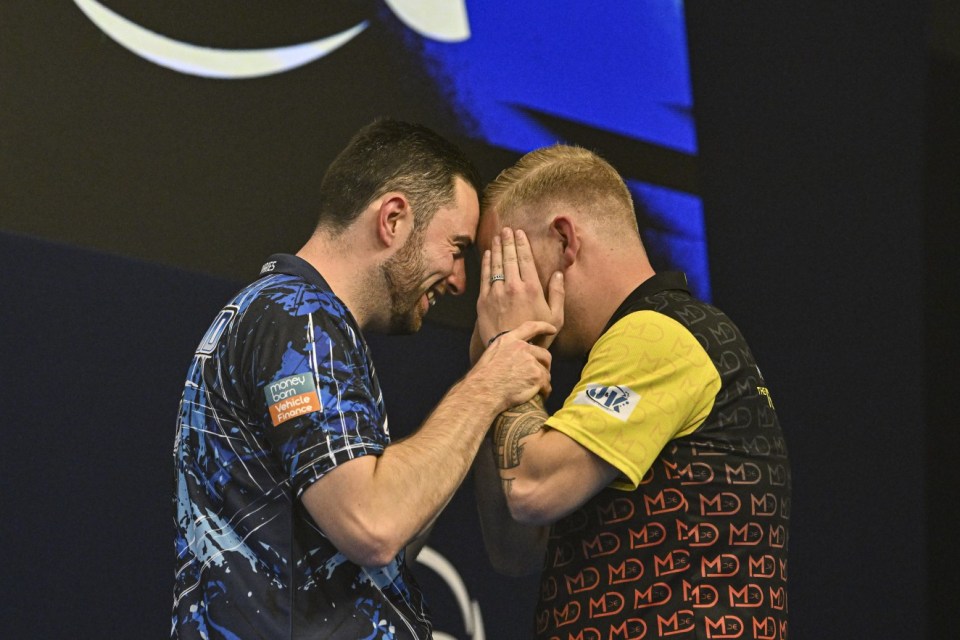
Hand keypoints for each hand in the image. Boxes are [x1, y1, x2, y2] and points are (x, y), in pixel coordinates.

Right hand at [471, 320, 554, 409]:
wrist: (482, 392)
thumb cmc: (482, 379)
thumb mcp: (491, 355)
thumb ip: (506, 351)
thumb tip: (515, 358)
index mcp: (509, 340)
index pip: (531, 327)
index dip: (544, 327)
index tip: (552, 329)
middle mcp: (522, 348)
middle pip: (544, 354)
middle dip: (544, 365)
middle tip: (537, 376)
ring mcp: (531, 362)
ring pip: (546, 372)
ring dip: (542, 381)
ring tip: (533, 389)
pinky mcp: (537, 377)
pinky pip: (547, 385)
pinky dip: (544, 392)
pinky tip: (538, 396)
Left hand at [478, 227, 564, 348]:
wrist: (512, 350)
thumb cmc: (537, 335)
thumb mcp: (556, 316)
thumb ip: (558, 293)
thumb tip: (559, 274)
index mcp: (531, 288)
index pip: (525, 259)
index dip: (522, 244)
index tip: (519, 233)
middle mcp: (513, 286)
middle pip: (509, 257)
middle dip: (508, 241)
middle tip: (506, 229)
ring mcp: (496, 292)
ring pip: (496, 264)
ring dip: (496, 248)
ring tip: (496, 237)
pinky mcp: (484, 300)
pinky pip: (484, 276)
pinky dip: (486, 263)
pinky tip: (487, 254)